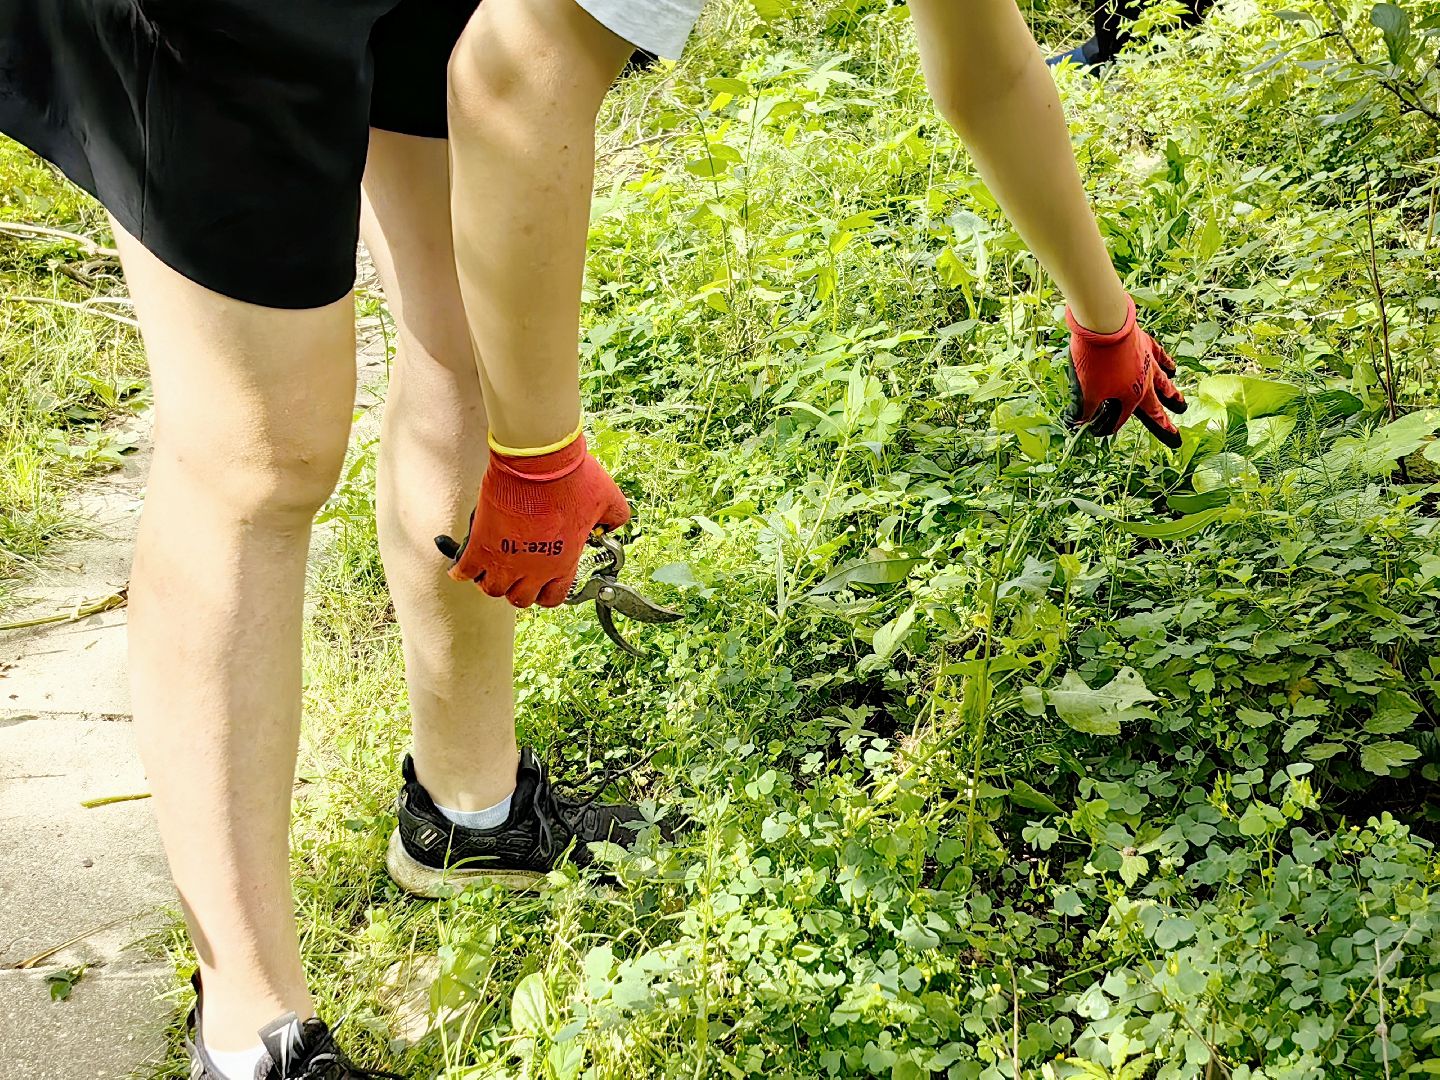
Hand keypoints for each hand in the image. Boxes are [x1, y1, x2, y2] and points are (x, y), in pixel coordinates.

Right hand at [440, 436, 630, 608]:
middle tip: (516, 574)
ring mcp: (505, 560)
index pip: (553, 598)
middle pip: (519, 598)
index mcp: (563, 563)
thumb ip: (614, 518)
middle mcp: (534, 569)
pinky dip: (462, 571)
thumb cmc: (572, 477)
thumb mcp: (607, 500)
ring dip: (491, 581)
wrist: (538, 459)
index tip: (542, 583)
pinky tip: (462, 567)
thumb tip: (614, 524)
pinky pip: (464, 570)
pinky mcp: (481, 544)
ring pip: (491, 589)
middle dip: (518, 588)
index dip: (546, 591)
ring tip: (491, 568)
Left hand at [1065, 296, 1186, 447]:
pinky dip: (1167, 364)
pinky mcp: (1146, 345)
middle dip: (1163, 425)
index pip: (1121, 419)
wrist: (1105, 326)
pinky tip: (1173, 369)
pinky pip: (1161, 357)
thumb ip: (1084, 410)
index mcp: (1129, 397)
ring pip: (1163, 384)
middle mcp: (1143, 383)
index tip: (1098, 431)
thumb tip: (1077, 425)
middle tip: (1176, 439)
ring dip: (1172, 396)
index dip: (1109, 427)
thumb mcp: (1085, 391)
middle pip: (1154, 408)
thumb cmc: (1094, 361)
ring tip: (1181, 406)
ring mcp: (1147, 364)